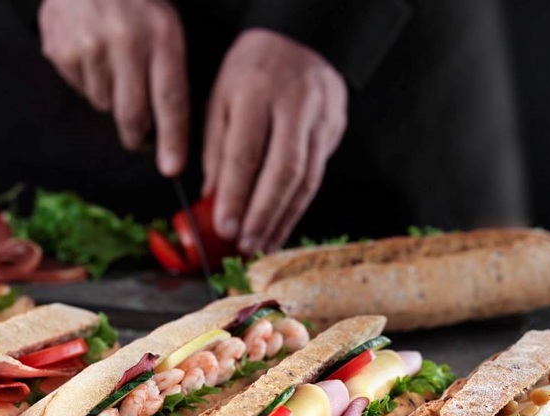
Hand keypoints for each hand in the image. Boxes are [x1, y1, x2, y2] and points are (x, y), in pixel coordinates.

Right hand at [38, 0, 188, 175]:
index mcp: (162, 35)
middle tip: (139, 140)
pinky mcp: (62, 51)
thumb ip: (168, 71)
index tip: (172, 167)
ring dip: (110, 96)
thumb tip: (167, 128)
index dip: (172, 138)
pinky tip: (90, 54)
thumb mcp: (165, 25)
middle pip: (133, 114)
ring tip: (111, 63)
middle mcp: (126, 43)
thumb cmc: (135, 2)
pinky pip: (80, 89)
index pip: (170, 99)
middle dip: (138, 137)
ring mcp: (90, 48)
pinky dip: (87, 80)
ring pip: (104, 104)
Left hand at [202, 29, 347, 253]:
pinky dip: (297, 206)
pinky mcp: (336, 128)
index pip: (245, 154)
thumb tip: (213, 199)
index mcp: (255, 93)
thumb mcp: (220, 100)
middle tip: (246, 245)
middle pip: (283, 171)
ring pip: (306, 178)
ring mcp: (321, 116)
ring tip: (263, 245)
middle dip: (263, 215)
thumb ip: (215, 149)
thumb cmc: (249, 72)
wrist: (297, 38)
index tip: (225, 227)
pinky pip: (317, 175)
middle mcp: (294, 104)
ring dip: (283, 218)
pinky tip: (281, 225)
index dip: (236, 196)